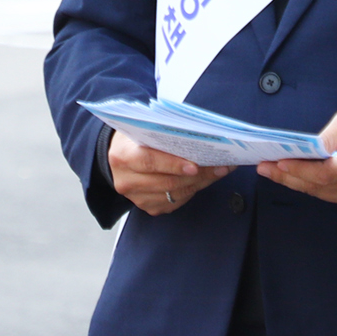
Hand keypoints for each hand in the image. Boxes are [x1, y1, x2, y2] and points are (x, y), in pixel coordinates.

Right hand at [110, 130, 227, 214]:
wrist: (117, 156)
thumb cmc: (135, 139)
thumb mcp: (142, 128)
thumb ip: (163, 133)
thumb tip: (198, 136)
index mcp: (123, 157)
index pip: (150, 162)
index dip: (173, 165)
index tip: (195, 166)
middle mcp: (126, 181)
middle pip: (166, 182)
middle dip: (197, 175)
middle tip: (220, 166)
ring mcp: (136, 197)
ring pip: (174, 194)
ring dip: (200, 183)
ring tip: (219, 171)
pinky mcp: (147, 207)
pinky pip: (175, 202)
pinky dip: (192, 191)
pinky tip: (205, 180)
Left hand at [257, 104, 336, 207]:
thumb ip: (326, 137)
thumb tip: (302, 151)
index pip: (328, 172)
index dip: (302, 170)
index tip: (281, 162)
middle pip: (318, 185)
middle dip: (288, 176)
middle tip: (263, 166)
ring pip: (319, 192)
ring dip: (293, 182)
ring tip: (269, 170)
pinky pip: (325, 194)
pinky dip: (307, 185)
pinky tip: (290, 175)